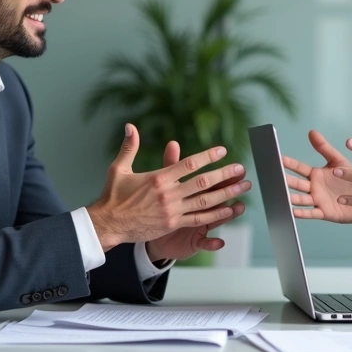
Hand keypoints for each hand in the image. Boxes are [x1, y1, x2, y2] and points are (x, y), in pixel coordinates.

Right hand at [87, 124, 250, 250]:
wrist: (108, 224)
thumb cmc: (113, 196)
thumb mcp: (119, 168)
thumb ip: (129, 147)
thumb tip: (130, 126)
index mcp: (158, 178)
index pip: (189, 164)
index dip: (207, 157)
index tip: (222, 151)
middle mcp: (168, 194)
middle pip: (203, 182)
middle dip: (224, 175)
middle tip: (241, 169)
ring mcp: (172, 211)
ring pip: (206, 201)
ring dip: (227, 194)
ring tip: (243, 187)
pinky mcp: (173, 224)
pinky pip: (200, 219)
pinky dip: (217, 215)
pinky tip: (231, 210)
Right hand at [282, 129, 351, 223]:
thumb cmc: (351, 179)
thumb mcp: (338, 160)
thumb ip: (325, 148)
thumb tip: (312, 132)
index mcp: (315, 174)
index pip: (299, 168)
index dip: (289, 163)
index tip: (278, 158)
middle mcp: (313, 187)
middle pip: (296, 184)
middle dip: (286, 180)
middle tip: (275, 177)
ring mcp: (317, 200)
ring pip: (301, 199)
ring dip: (291, 198)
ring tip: (282, 196)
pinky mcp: (324, 212)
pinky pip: (311, 213)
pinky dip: (302, 213)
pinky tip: (293, 211)